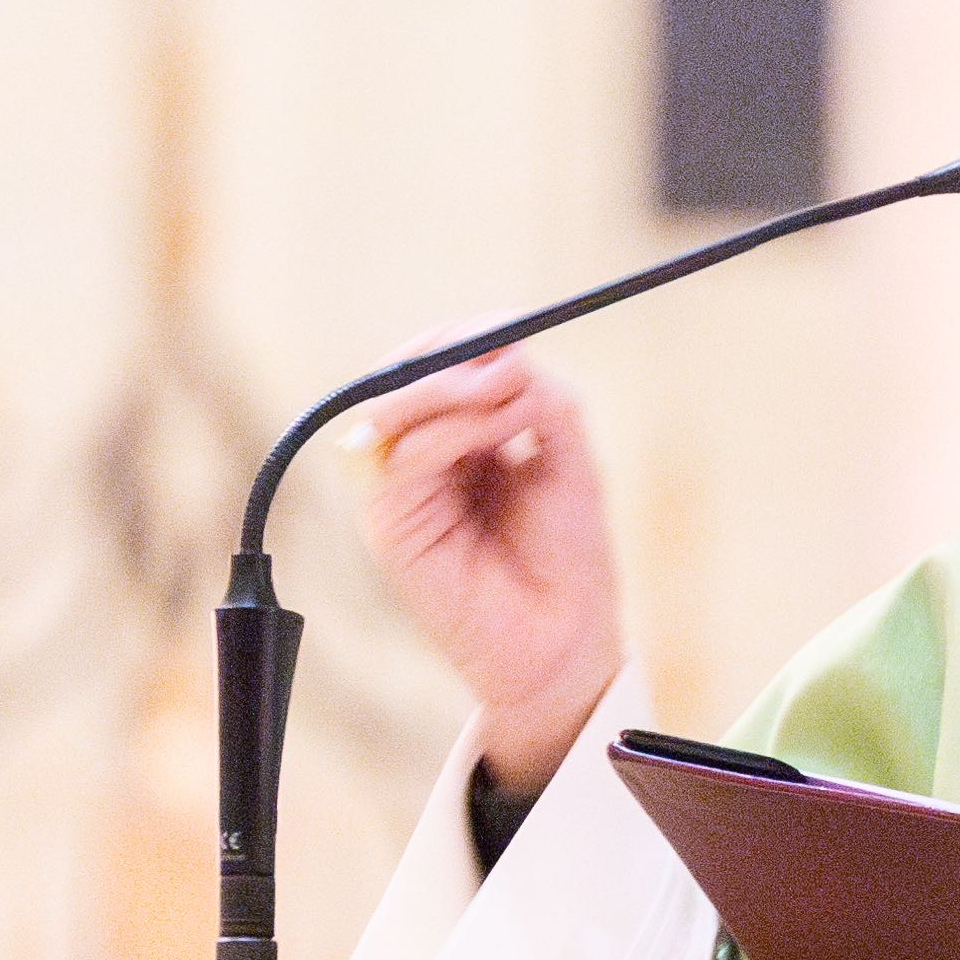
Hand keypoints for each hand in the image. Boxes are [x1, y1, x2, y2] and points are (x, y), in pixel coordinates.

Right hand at [353, 321, 622, 794]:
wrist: (567, 634)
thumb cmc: (569, 555)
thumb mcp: (568, 457)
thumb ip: (539, 400)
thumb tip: (506, 353)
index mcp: (459, 440)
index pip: (434, 370)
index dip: (460, 341)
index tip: (505, 325)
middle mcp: (421, 462)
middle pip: (401, 382)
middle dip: (450, 356)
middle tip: (506, 357)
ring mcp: (400, 494)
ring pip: (393, 413)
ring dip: (454, 390)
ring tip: (513, 394)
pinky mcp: (390, 528)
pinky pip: (400, 460)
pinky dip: (448, 431)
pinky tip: (499, 431)